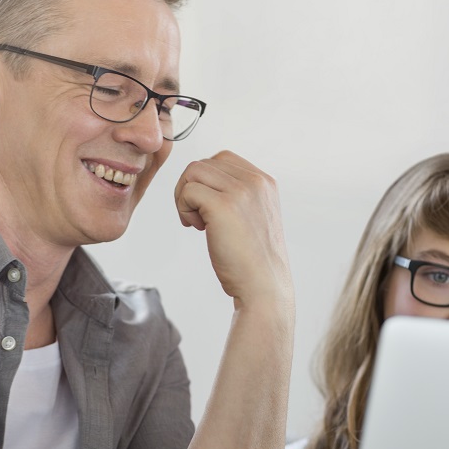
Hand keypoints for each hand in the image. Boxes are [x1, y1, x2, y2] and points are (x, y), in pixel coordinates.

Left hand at [174, 151, 291, 309]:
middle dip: (192, 188)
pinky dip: (184, 209)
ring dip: (185, 197)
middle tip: (198, 218)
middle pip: (204, 163)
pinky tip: (198, 230)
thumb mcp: (254, 216)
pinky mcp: (223, 206)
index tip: (210, 210)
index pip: (222, 160)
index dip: (207, 182)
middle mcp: (256, 181)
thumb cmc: (253, 260)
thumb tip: (201, 184)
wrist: (263, 288)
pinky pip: (188, 191)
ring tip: (196, 223)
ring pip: (193, 172)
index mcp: (264, 182)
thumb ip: (238, 195)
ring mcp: (241, 192)